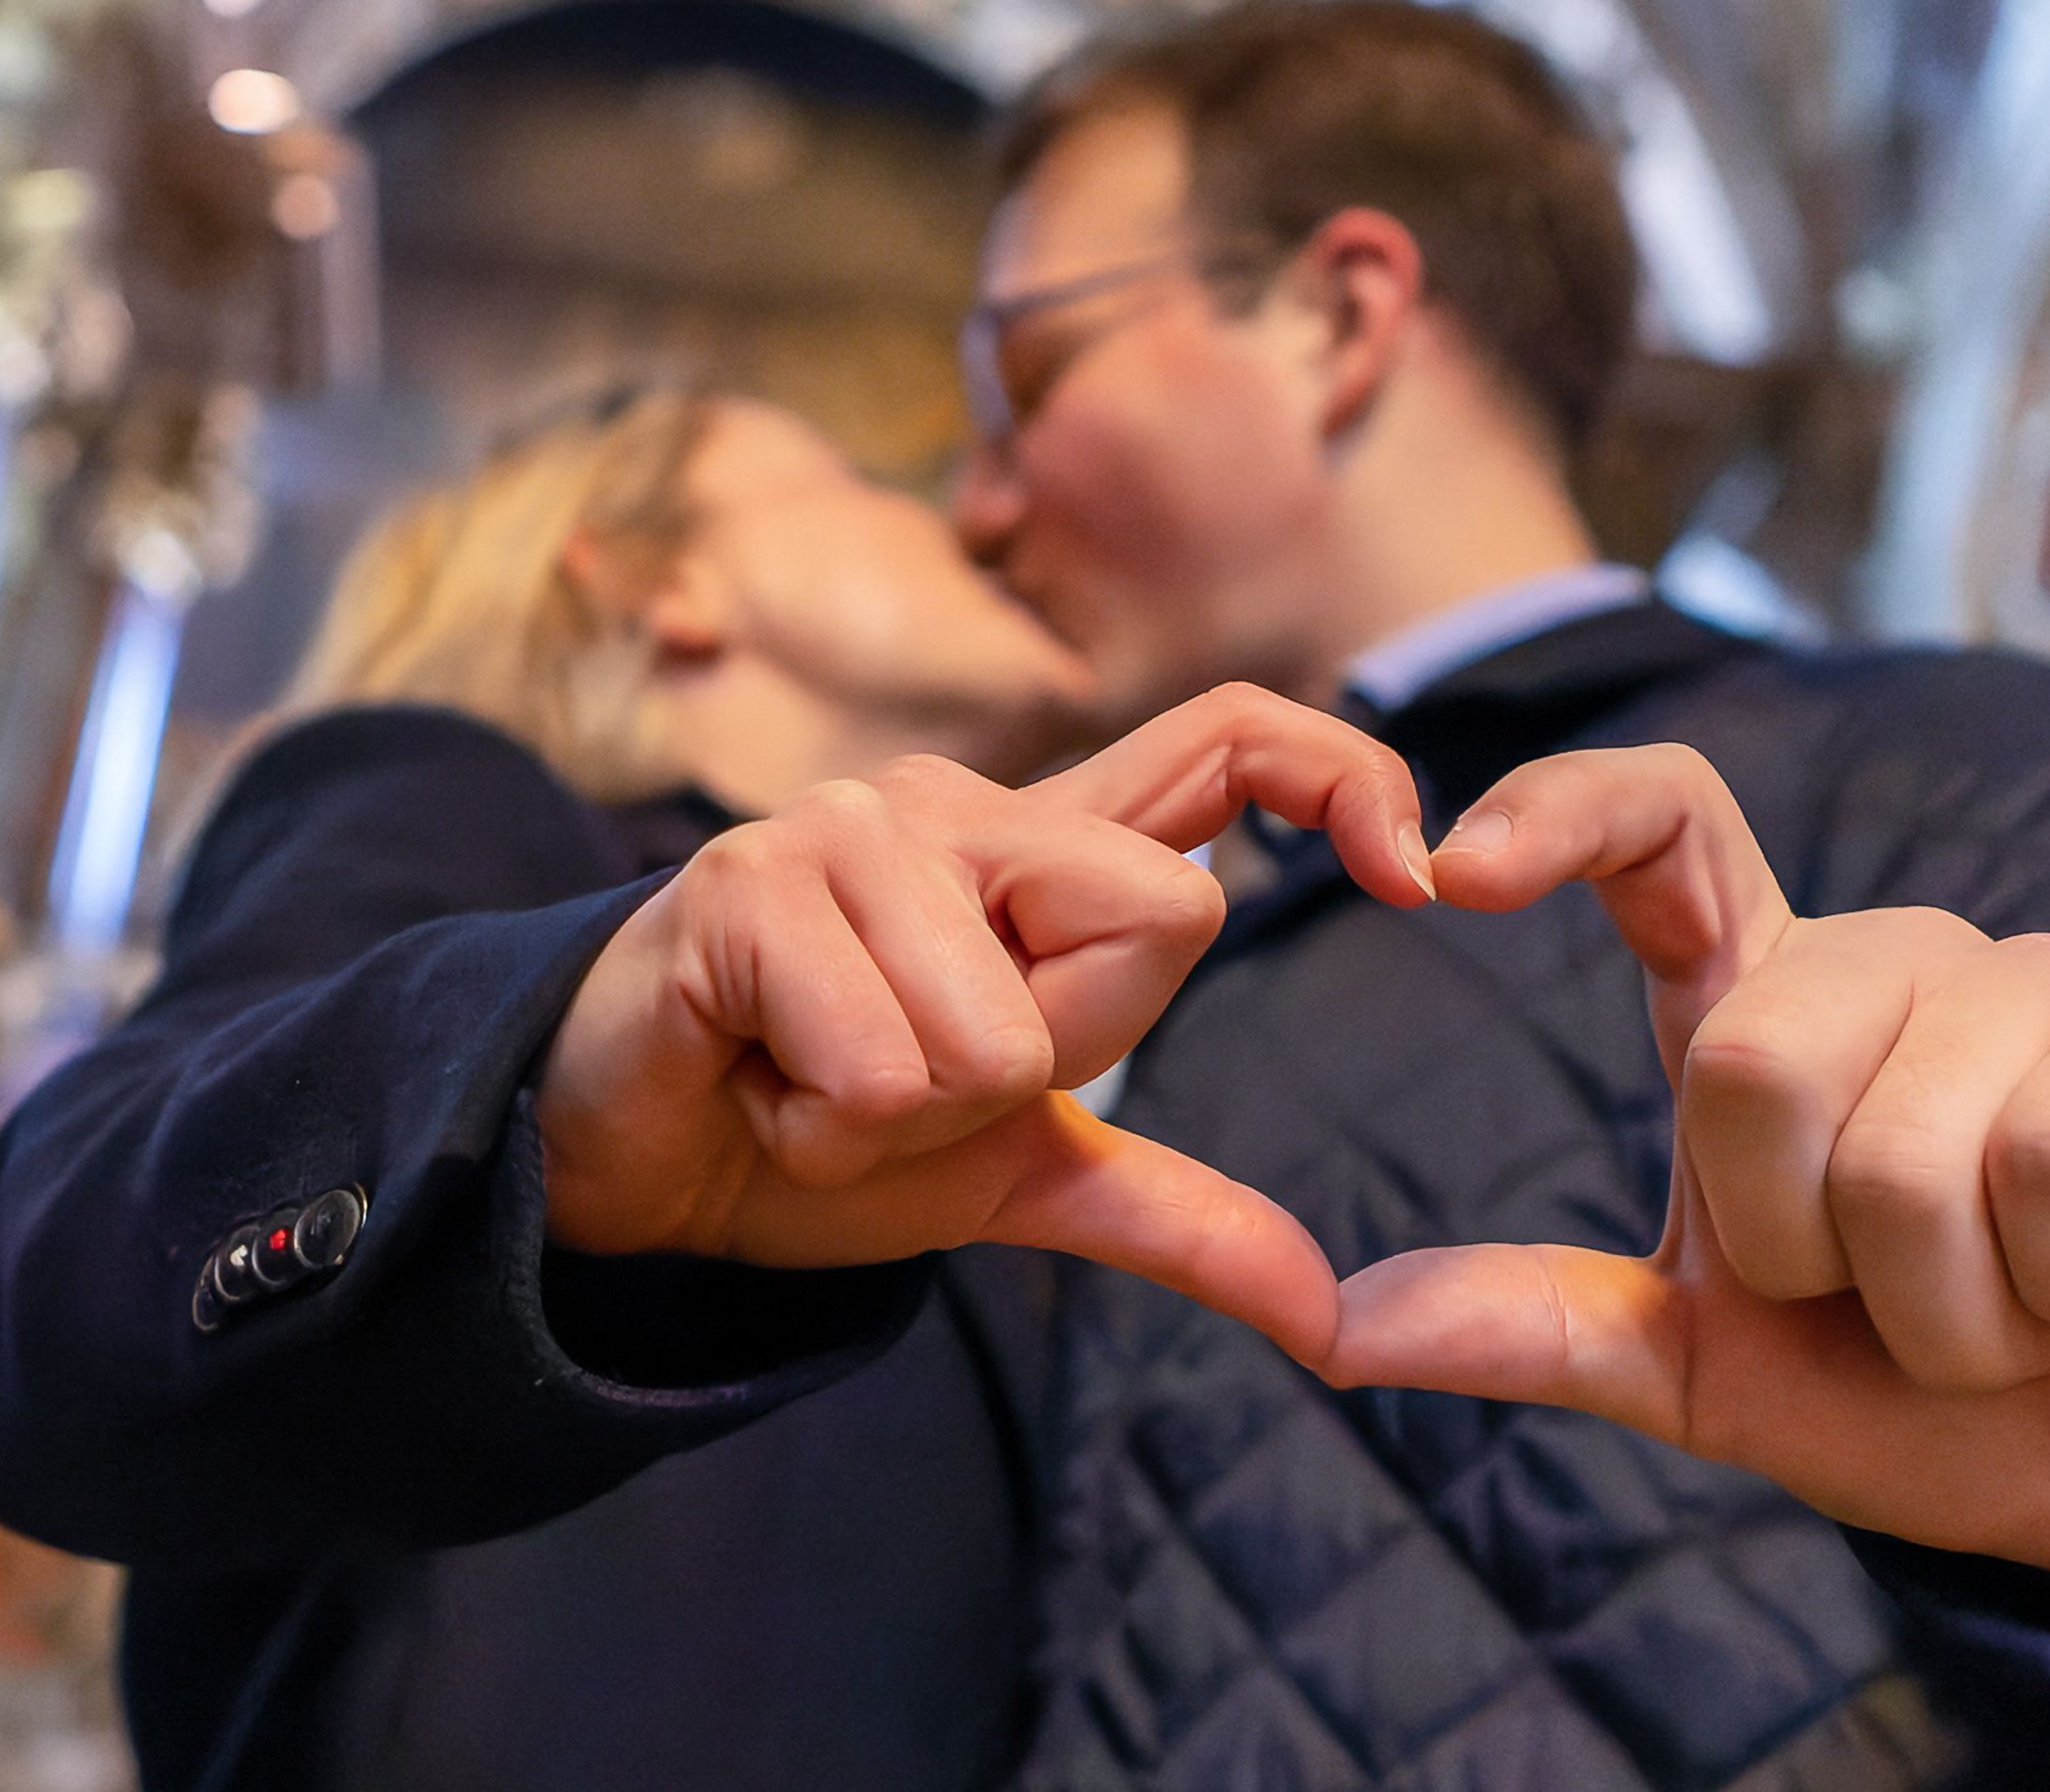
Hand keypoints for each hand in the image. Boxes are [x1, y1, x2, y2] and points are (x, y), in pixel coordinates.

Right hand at [543, 684, 1436, 1357]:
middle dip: (1043, 1066)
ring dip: (911, 1117)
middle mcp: (956, 803)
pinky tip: (757, 1083)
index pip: (1231, 736)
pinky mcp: (749, 882)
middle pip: (1157, 921)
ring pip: (1006, 1028)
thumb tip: (1327, 1314)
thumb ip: (1174, 1211)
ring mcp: (848, 827)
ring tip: (816, 1082)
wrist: (629, 1168)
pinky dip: (827, 1126)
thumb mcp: (1017, 1174)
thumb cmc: (814, 1132)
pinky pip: (885, 1058)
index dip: (1341, 774)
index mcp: (1041, 848)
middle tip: (907, 1078)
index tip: (1420, 878)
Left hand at [1322, 745, 2049, 1584]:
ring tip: (2046, 1302)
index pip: (1660, 825)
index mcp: (1776, 1006)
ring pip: (1904, 1143)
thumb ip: (1546, 1329)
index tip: (1447, 874)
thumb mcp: (1728, 1380)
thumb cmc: (1972, 1407)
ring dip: (1965, 1308)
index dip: (1556, 814)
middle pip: (1746, 1063)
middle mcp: (1903, 959)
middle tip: (1921, 1305)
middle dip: (1820, 1258)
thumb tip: (1330, 1324)